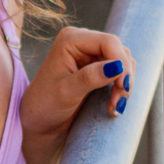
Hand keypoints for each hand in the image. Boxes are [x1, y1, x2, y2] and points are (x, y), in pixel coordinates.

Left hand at [20, 27, 134, 163]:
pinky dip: (121, 88)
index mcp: (70, 39)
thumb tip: (117, 66)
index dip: (121, 62)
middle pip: (119, 51)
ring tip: (114, 106)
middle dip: (124, 76)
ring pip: (123, 62)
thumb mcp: (66, 92)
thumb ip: (90, 78)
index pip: (108, 41)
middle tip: (118, 102)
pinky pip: (120, 73)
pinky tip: (114, 105)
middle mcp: (82, 42)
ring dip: (124, 84)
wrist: (39, 123)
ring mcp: (91, 55)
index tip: (122, 87)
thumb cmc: (45, 106)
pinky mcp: (98, 69)